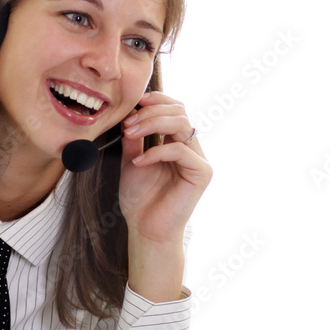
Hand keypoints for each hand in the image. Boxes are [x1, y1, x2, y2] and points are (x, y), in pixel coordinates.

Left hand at [119, 90, 211, 243]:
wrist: (145, 229)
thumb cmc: (140, 199)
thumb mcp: (132, 161)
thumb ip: (134, 138)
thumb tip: (130, 113)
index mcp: (177, 143)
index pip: (175, 109)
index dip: (158, 100)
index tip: (136, 102)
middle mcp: (191, 148)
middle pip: (179, 112)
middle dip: (150, 113)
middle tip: (128, 124)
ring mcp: (198, 160)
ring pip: (181, 125)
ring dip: (152, 124)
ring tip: (130, 135)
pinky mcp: (201, 173)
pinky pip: (180, 150)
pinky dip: (156, 152)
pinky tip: (139, 162)